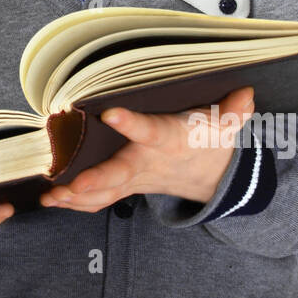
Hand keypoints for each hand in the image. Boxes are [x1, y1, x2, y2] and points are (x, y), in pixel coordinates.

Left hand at [40, 86, 255, 211]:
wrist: (209, 177)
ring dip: (77, 196)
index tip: (110, 114)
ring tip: (50, 196)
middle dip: (97, 181)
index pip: (150, 130)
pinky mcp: (124, 187)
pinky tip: (51, 201)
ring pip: (104, 192)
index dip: (131, 124)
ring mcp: (134, 179)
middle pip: (121, 174)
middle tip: (72, 184)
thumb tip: (246, 94)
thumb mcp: (224, 125)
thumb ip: (233, 111)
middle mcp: (147, 163)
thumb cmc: (208, 142)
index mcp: (168, 141)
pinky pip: (98, 200)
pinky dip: (75, 203)